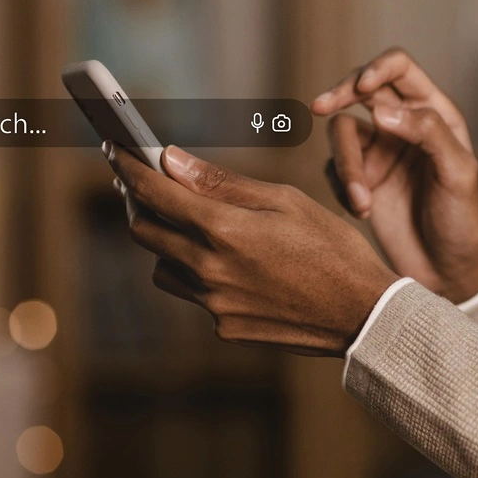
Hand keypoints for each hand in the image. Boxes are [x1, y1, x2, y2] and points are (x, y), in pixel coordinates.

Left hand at [105, 142, 399, 355]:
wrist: (363, 315)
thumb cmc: (333, 249)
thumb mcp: (285, 202)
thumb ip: (224, 184)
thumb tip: (172, 161)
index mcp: (224, 230)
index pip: (154, 193)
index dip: (128, 167)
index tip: (115, 150)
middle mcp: (209, 270)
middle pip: (145, 231)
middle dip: (140, 203)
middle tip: (147, 185)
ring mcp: (214, 304)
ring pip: (164, 268)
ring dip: (168, 244)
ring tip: (196, 229)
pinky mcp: (225, 328)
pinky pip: (195, 295)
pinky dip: (201, 275)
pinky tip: (234, 267)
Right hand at [312, 48, 477, 303]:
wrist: (444, 272)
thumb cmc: (462, 221)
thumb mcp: (459, 174)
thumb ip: (428, 133)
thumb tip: (381, 110)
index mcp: (434, 113)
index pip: (399, 69)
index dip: (377, 68)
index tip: (362, 89)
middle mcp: (402, 126)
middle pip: (360, 91)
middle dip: (339, 95)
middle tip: (320, 107)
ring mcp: (378, 152)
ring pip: (342, 132)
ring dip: (346, 165)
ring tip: (361, 201)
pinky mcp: (359, 180)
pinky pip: (334, 168)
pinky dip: (341, 187)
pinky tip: (362, 212)